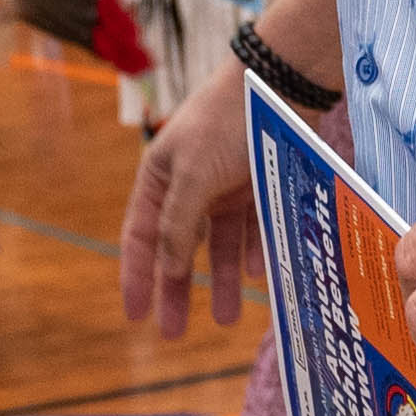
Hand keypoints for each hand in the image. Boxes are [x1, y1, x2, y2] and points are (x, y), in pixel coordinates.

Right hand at [118, 75, 258, 335]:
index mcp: (160, 178)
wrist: (279, 81)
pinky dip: (254, 252)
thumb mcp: (192, 176)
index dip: (137, 277)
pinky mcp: (258, 183)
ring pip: (218, 245)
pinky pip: (253, 228)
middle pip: (178, 249)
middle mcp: (189, 184)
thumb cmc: (224, 122)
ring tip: (225, 318)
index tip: (136, 316)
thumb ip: (178, 224)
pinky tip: (257, 276)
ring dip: (219, 280)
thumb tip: (167, 268)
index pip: (141, 237)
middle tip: (175, 334)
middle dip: (177, 291)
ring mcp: (224, 185)